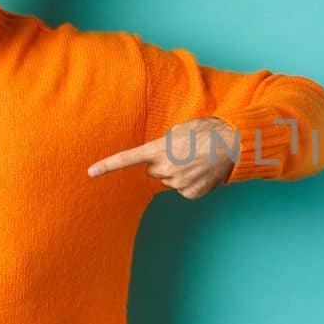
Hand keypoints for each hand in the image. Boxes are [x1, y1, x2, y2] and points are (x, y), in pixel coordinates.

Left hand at [86, 116, 237, 198]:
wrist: (233, 144)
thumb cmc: (208, 131)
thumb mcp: (180, 130)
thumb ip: (164, 144)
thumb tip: (161, 158)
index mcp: (159, 149)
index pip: (127, 159)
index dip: (107, 166)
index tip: (90, 172)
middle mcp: (165, 168)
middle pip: (153, 171)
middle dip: (162, 163)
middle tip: (182, 153)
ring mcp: (178, 183)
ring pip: (169, 180)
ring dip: (178, 172)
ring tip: (196, 160)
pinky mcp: (191, 193)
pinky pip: (183, 189)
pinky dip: (191, 182)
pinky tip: (202, 172)